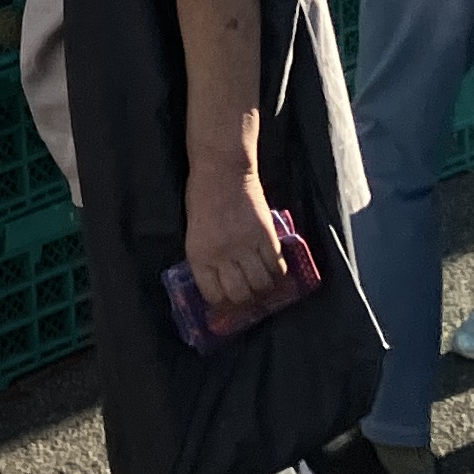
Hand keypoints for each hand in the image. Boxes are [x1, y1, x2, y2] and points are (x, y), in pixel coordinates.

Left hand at [182, 168, 285, 324]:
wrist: (222, 170)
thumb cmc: (202, 198)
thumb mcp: (195, 232)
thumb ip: (207, 258)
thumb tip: (222, 281)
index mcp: (199, 256)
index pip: (213, 294)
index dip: (222, 302)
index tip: (228, 302)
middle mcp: (222, 256)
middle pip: (240, 294)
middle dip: (245, 301)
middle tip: (249, 296)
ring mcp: (246, 246)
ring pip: (261, 284)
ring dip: (264, 289)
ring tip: (264, 285)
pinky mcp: (266, 236)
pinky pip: (277, 265)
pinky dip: (278, 273)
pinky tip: (275, 271)